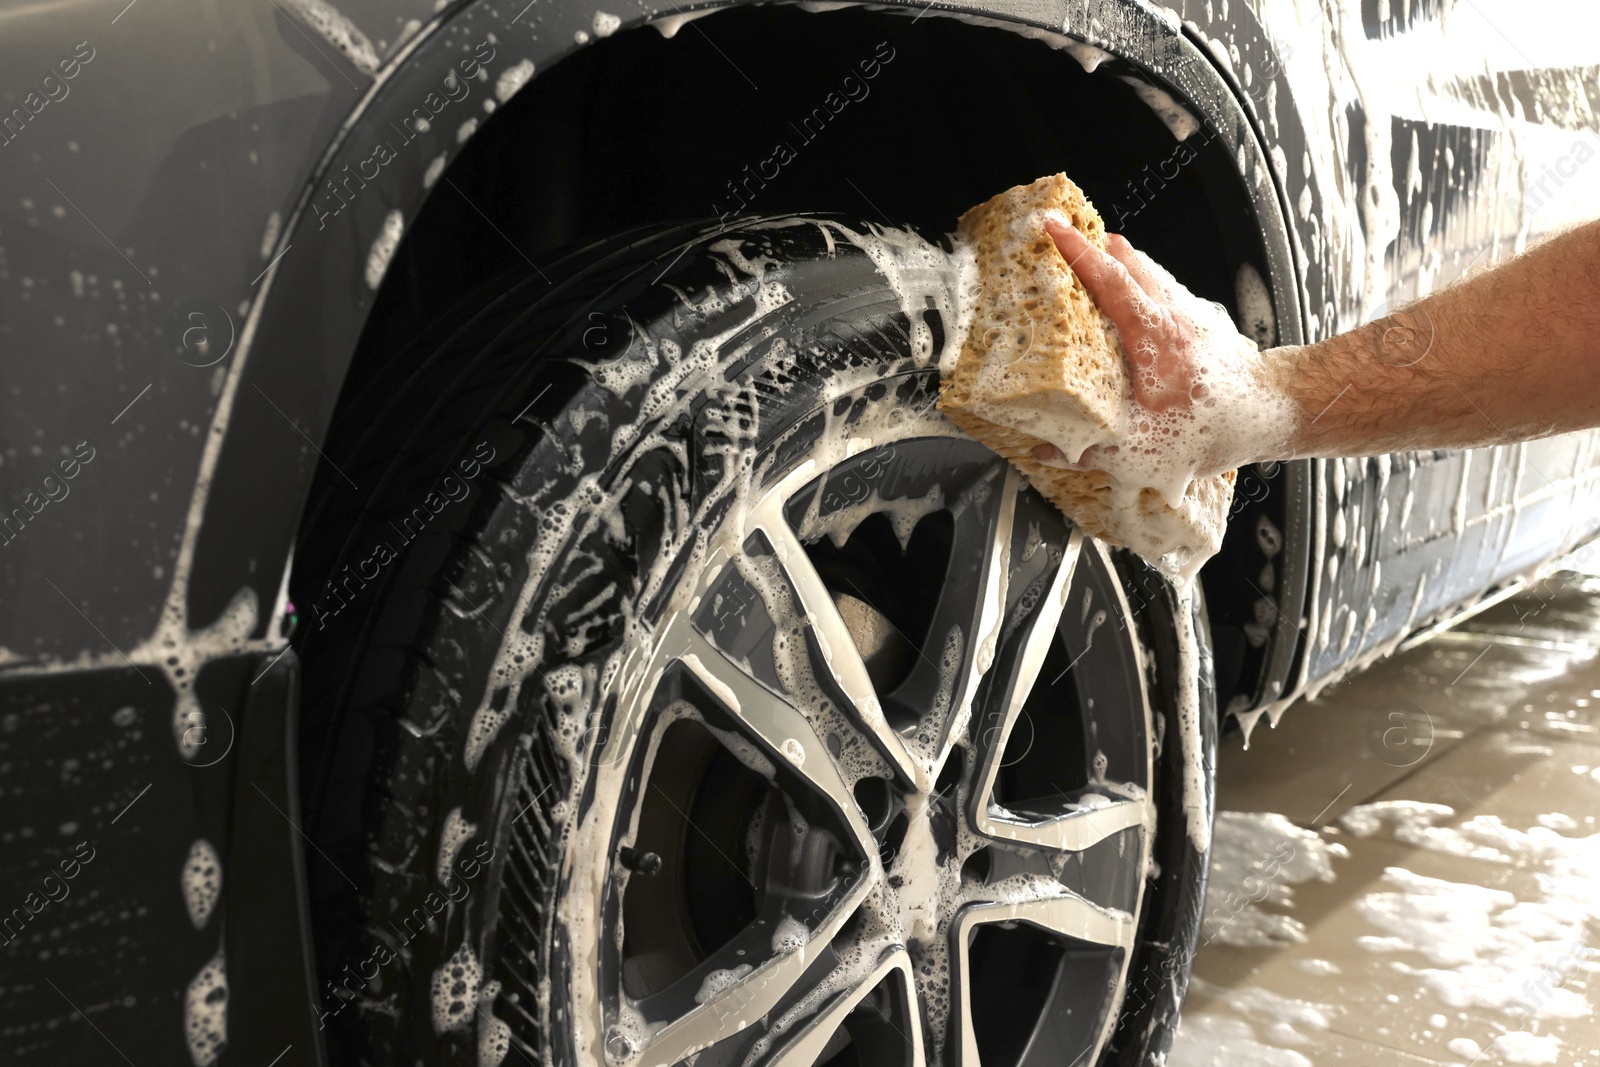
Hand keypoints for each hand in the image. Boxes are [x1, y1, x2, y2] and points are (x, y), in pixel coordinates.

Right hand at [1031, 217, 1237, 469]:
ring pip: (1146, 268)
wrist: (1271, 413)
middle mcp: (1173, 314)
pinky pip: (1160, 284)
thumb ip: (1091, 452)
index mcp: (1154, 338)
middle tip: (1062, 237)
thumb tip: (1045, 451)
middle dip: (1092, 245)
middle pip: (1128, 260)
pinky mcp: (1199, 315)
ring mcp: (1189, 310)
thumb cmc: (1217, 427)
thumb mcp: (1145, 450)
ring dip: (1115, 262)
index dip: (1076, 251)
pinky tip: (1125, 299)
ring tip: (1088, 263)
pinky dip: (1137, 280)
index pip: (1110, 280)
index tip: (1052, 227)